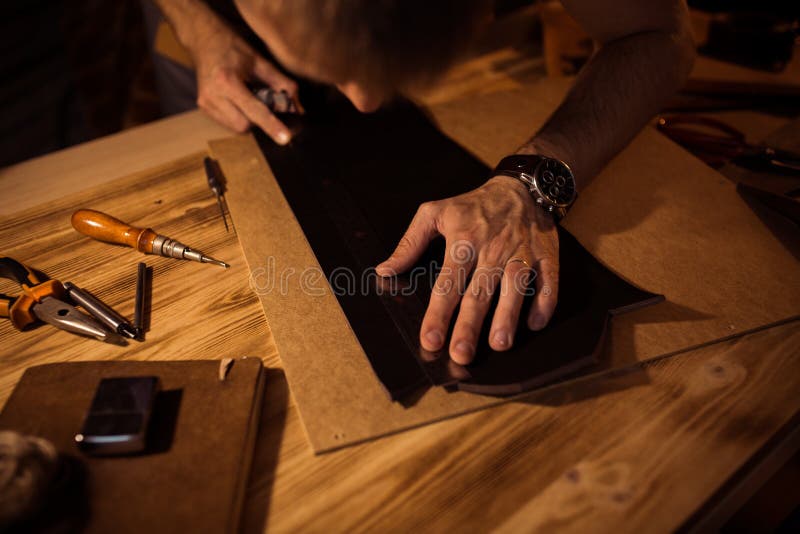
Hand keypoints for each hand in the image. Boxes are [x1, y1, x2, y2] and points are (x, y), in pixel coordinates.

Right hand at [188, 8, 300, 143]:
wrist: (205, 40)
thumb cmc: (234, 48)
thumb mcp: (261, 61)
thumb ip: (282, 84)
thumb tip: (298, 109)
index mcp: (227, 80)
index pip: (254, 110)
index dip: (271, 125)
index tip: (285, 138)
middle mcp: (213, 94)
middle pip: (245, 125)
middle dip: (259, 120)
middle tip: (263, 103)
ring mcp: (205, 103)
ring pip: (236, 128)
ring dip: (249, 119)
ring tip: (248, 98)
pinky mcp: (203, 107)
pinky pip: (228, 123)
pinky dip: (239, 117)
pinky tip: (238, 101)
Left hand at [376, 177, 558, 364]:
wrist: (521, 187)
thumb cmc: (473, 206)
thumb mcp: (434, 213)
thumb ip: (409, 243)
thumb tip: (385, 269)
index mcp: (463, 242)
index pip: (448, 283)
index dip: (438, 313)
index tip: (430, 340)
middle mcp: (492, 250)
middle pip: (479, 292)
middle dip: (469, 325)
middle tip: (461, 354)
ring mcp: (521, 253)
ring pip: (515, 287)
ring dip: (507, 316)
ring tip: (499, 345)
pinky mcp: (546, 256)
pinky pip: (548, 281)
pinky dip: (544, 303)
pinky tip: (535, 324)